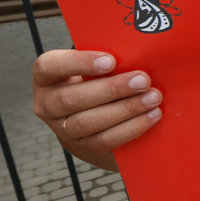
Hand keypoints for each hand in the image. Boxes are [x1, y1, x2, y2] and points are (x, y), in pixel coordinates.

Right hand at [32, 49, 161, 170]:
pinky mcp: (83, 148)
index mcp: (47, 77)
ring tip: (153, 98)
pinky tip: (151, 116)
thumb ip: (110, 61)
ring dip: (125, 109)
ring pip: (87, 122)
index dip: (78, 63)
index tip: (111, 60)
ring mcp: (62, 129)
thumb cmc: (101, 82)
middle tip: (143, 80)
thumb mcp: (98, 68)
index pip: (49, 66)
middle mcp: (47, 105)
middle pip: (71, 99)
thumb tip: (140, 52)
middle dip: (111, 89)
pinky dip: (131, 128)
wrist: (99, 122)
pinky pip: (105, 140)